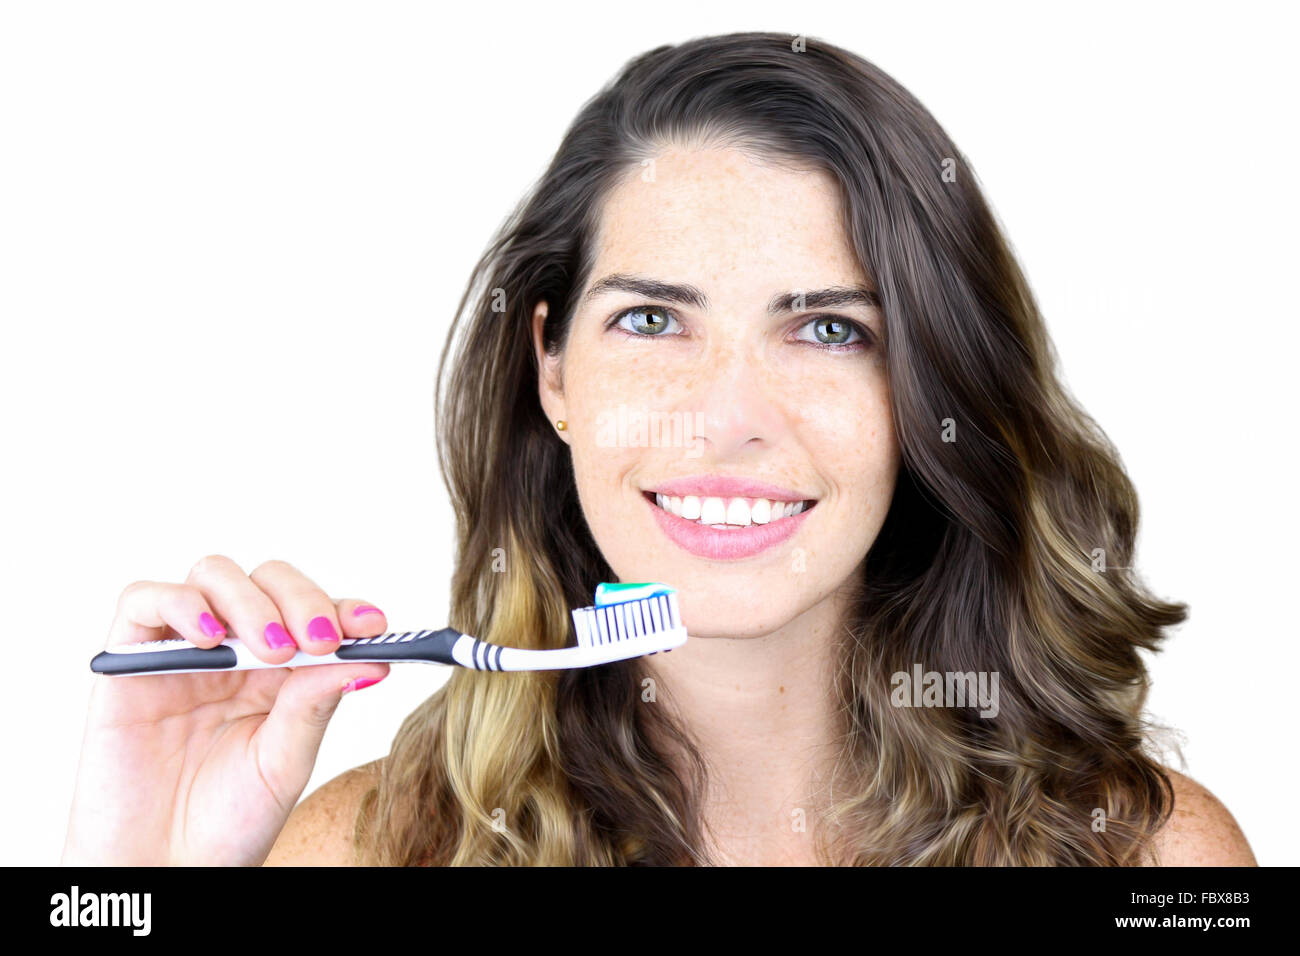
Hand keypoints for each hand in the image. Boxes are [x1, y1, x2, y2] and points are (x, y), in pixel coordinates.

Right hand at [62, 555, 390, 865]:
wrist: (161, 867)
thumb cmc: (226, 821)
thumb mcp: (285, 762)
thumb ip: (315, 705)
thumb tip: (371, 656)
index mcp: (282, 669)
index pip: (316, 613)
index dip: (345, 609)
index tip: (373, 626)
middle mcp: (234, 648)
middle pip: (269, 581)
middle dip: (302, 600)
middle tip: (318, 640)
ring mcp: (183, 649)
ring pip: (214, 575)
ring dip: (250, 600)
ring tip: (271, 649)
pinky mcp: (128, 658)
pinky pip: (143, 599)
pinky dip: (181, 603)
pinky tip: (211, 637)